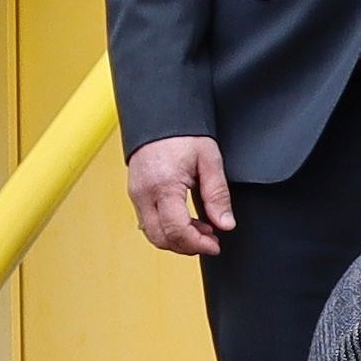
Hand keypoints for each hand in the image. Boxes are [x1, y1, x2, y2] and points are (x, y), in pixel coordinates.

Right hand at [128, 135, 234, 257]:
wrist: (160, 114)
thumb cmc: (183, 133)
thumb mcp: (209, 160)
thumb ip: (218, 195)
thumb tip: (225, 224)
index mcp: (163, 186)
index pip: (176, 230)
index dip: (197, 244)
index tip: (215, 245)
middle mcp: (144, 194)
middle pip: (161, 238)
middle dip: (187, 246)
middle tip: (211, 239)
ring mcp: (136, 194)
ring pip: (152, 233)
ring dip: (177, 238)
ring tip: (202, 228)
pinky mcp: (135, 192)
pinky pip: (148, 222)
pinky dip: (166, 228)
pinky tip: (185, 220)